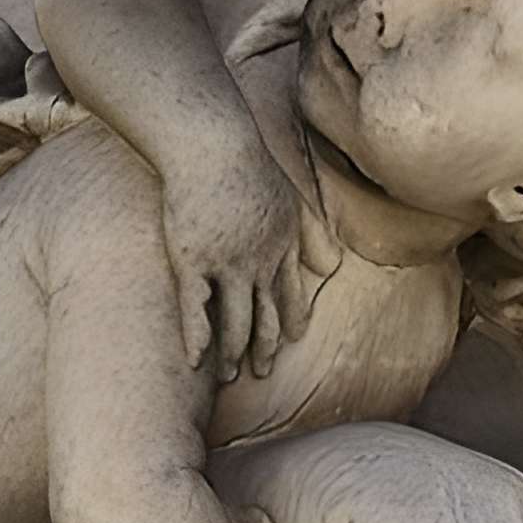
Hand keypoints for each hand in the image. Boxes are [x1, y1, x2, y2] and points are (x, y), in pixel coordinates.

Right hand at [163, 138, 338, 378]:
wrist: (212, 144)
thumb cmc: (243, 159)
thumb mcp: (288, 192)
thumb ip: (309, 229)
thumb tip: (331, 263)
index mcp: (282, 242)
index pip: (290, 291)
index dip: (292, 317)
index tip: (293, 339)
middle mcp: (259, 260)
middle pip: (265, 314)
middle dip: (265, 348)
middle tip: (262, 373)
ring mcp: (225, 263)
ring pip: (234, 320)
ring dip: (232, 353)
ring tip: (229, 378)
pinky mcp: (191, 260)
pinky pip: (195, 309)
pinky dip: (196, 338)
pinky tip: (195, 362)